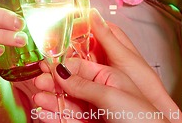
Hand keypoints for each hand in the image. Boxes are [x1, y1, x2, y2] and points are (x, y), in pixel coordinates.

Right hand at [33, 59, 167, 122]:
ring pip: (67, 103)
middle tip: (38, 82)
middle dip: (53, 84)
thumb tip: (62, 70)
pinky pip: (69, 120)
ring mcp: (95, 111)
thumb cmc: (143, 119)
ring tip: (38, 99)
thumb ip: (83, 83)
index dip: (62, 65)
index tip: (45, 65)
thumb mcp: (111, 94)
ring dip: (52, 100)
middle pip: (71, 85)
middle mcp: (101, 93)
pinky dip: (55, 117)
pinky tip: (45, 114)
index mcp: (110, 77)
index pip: (80, 66)